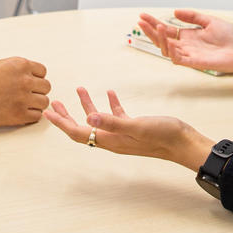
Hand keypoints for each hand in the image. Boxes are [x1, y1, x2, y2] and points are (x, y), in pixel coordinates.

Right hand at [0, 57, 50, 126]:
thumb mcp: (0, 65)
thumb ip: (17, 70)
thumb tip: (30, 77)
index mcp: (20, 65)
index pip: (42, 71)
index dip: (35, 78)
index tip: (28, 84)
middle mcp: (24, 80)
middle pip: (46, 87)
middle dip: (37, 91)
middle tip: (26, 96)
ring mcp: (23, 98)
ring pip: (44, 102)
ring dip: (35, 104)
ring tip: (22, 105)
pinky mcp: (18, 115)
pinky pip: (37, 116)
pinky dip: (30, 116)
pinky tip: (20, 113)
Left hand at [44, 87, 211, 170]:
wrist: (185, 143)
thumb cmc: (163, 135)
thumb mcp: (137, 126)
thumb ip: (112, 121)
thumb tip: (88, 116)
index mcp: (111, 140)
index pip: (78, 132)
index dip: (61, 122)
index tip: (47, 112)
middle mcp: (114, 139)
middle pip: (83, 128)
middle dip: (67, 116)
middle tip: (54, 103)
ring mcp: (124, 134)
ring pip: (99, 119)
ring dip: (87, 105)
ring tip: (79, 89)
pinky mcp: (135, 127)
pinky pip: (117, 115)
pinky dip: (110, 104)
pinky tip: (110, 92)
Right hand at [138, 10, 232, 74]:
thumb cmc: (232, 37)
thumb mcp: (209, 21)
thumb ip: (192, 17)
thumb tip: (175, 12)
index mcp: (189, 36)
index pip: (167, 30)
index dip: (154, 24)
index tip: (143, 16)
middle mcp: (187, 46)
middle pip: (163, 40)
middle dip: (151, 31)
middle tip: (141, 22)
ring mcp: (191, 55)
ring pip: (168, 49)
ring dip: (160, 39)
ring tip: (156, 27)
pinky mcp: (196, 63)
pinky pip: (179, 59)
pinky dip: (171, 51)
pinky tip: (167, 41)